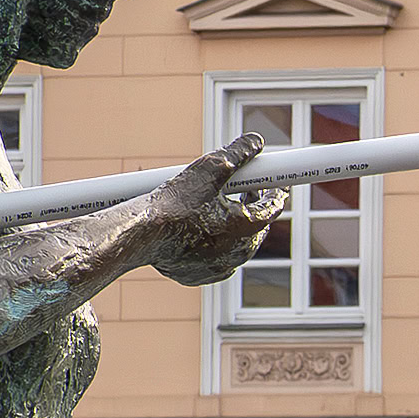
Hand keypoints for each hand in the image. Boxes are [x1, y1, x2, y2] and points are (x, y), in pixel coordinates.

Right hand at [146, 132, 288, 285]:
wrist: (142, 234)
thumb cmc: (175, 203)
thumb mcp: (210, 169)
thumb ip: (237, 154)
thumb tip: (255, 142)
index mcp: (248, 227)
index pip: (273, 207)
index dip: (277, 190)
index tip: (277, 181)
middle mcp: (239, 252)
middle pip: (257, 226)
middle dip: (254, 205)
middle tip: (247, 188)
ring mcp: (220, 267)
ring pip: (237, 243)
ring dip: (234, 223)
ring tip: (221, 204)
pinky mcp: (201, 275)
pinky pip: (215, 257)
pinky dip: (213, 242)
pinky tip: (203, 228)